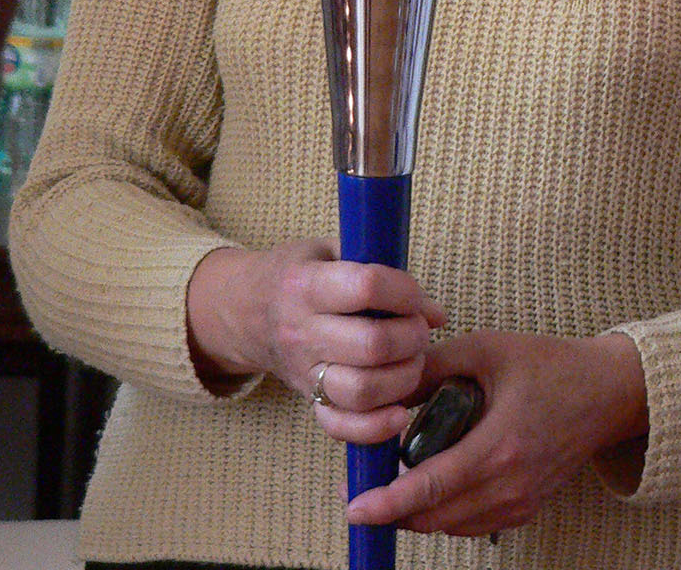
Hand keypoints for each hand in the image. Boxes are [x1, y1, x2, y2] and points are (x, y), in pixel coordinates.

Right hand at [186, 243, 444, 443]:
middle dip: (411, 338)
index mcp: (306, 284)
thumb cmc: (300, 274)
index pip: (366, 286)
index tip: (414, 295)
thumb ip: (383, 272)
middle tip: (418, 330)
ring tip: (411, 361)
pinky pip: (341, 428)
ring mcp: (304, 372)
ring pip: (361, 391)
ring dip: (403, 379)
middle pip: (372, 345)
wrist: (245, 311)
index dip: (404, 291)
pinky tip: (399, 413)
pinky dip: (376, 428)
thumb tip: (436, 313)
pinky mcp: (308, 402)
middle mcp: (302, 331)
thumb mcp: (330, 251)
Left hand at [346, 329, 647, 537]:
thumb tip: (387, 384)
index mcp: (499, 447)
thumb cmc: (549, 366)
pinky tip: (429, 484)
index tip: (355, 508)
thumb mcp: (488, 350)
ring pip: (451, 525)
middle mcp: (510, 486)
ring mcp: (520, 503)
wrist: (607, 394)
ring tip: (389, 484)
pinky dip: (445, 510)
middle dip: (392, 511)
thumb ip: (435, 366)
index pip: (431, 488)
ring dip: (417, 512)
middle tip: (358, 493)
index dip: (388, 503)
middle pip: (435, 517)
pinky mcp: (526, 508)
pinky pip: (472, 522)